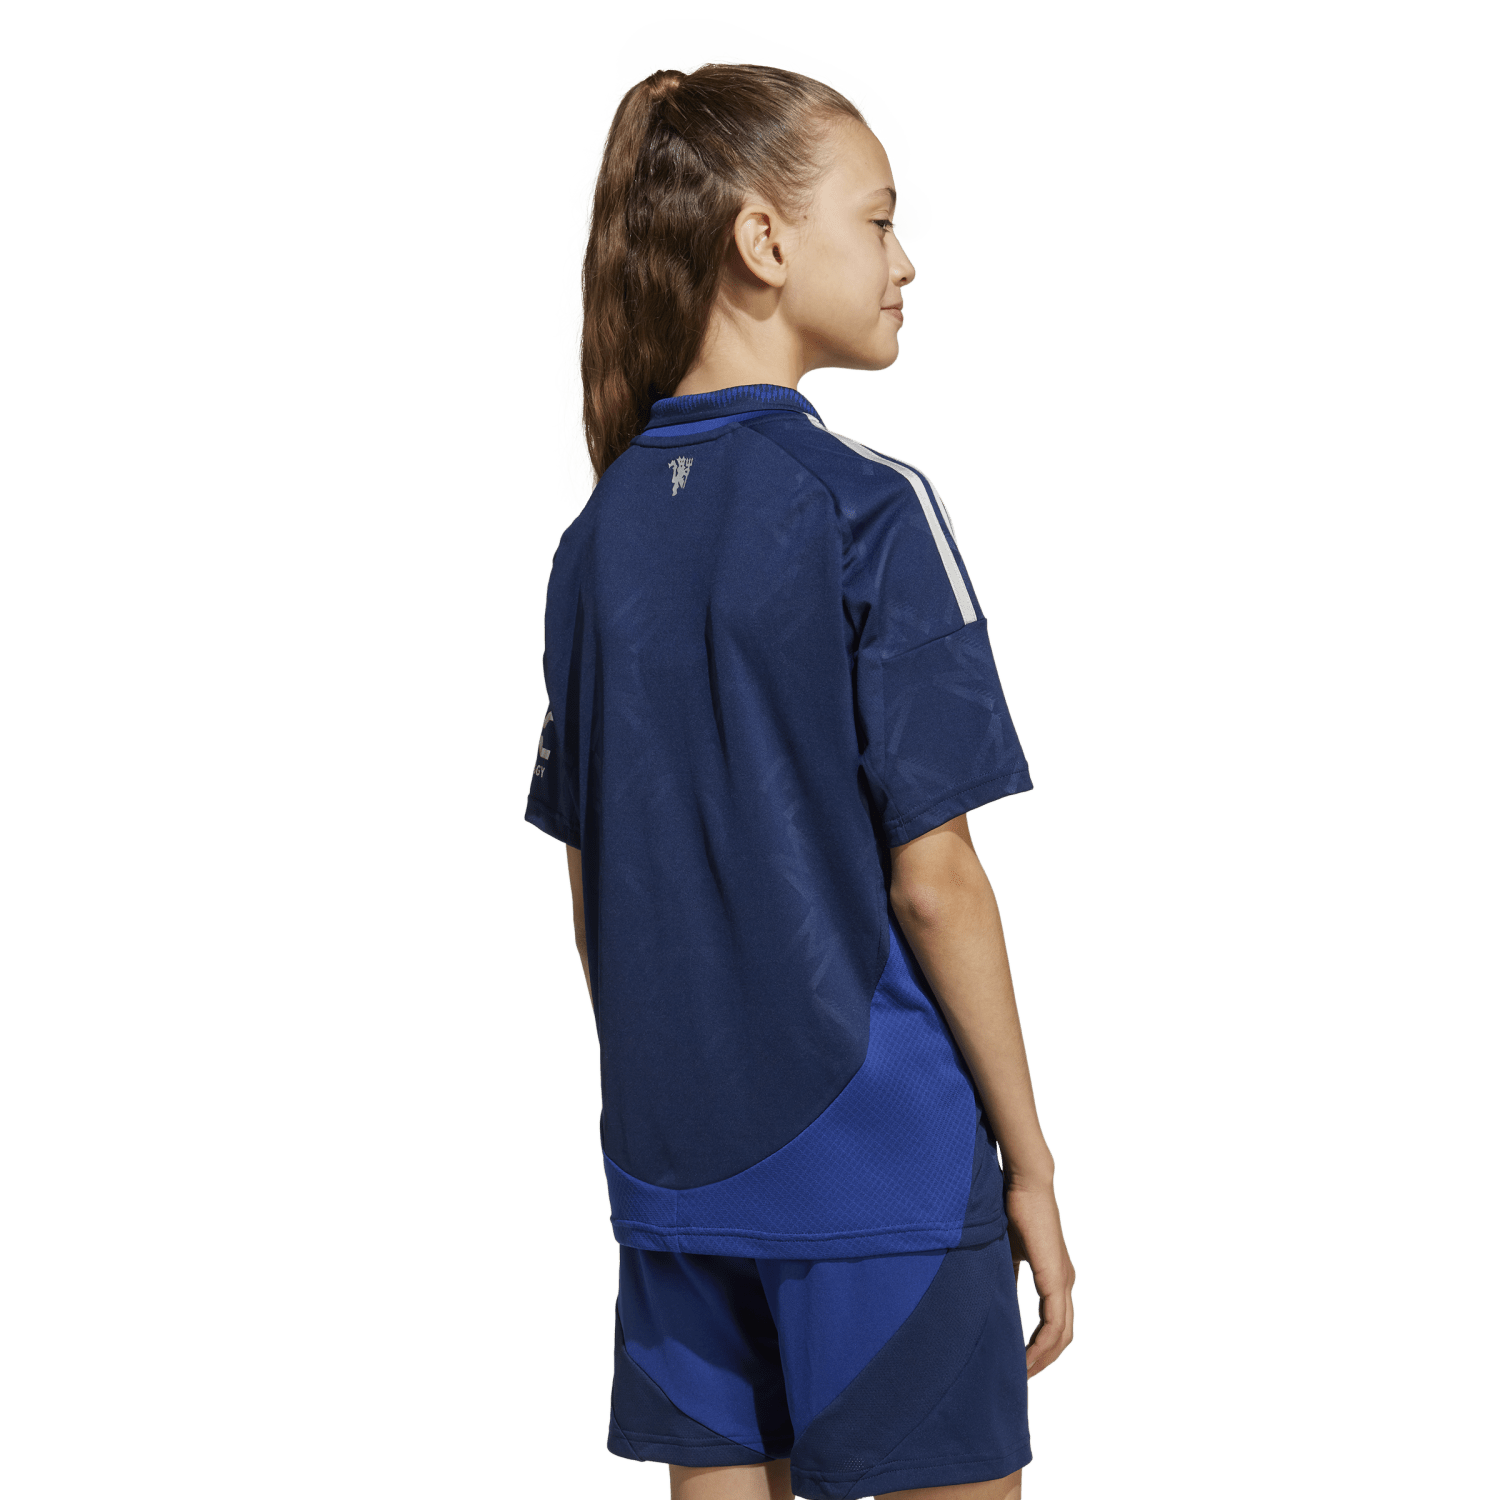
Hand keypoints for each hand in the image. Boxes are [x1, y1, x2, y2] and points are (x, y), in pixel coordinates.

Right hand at [1005, 1174, 1076, 1377]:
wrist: (1024, 1183)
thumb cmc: (1012, 1209)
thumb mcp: (1006, 1252)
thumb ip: (1006, 1276)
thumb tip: (994, 1299)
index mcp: (1055, 1278)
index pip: (1054, 1325)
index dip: (1040, 1348)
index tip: (1019, 1363)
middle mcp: (1065, 1283)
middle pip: (1062, 1338)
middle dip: (1043, 1362)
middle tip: (1020, 1379)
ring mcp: (1064, 1282)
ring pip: (1061, 1336)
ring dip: (1042, 1359)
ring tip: (1020, 1374)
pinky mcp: (1056, 1279)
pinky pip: (1054, 1323)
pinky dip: (1041, 1344)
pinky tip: (1026, 1357)